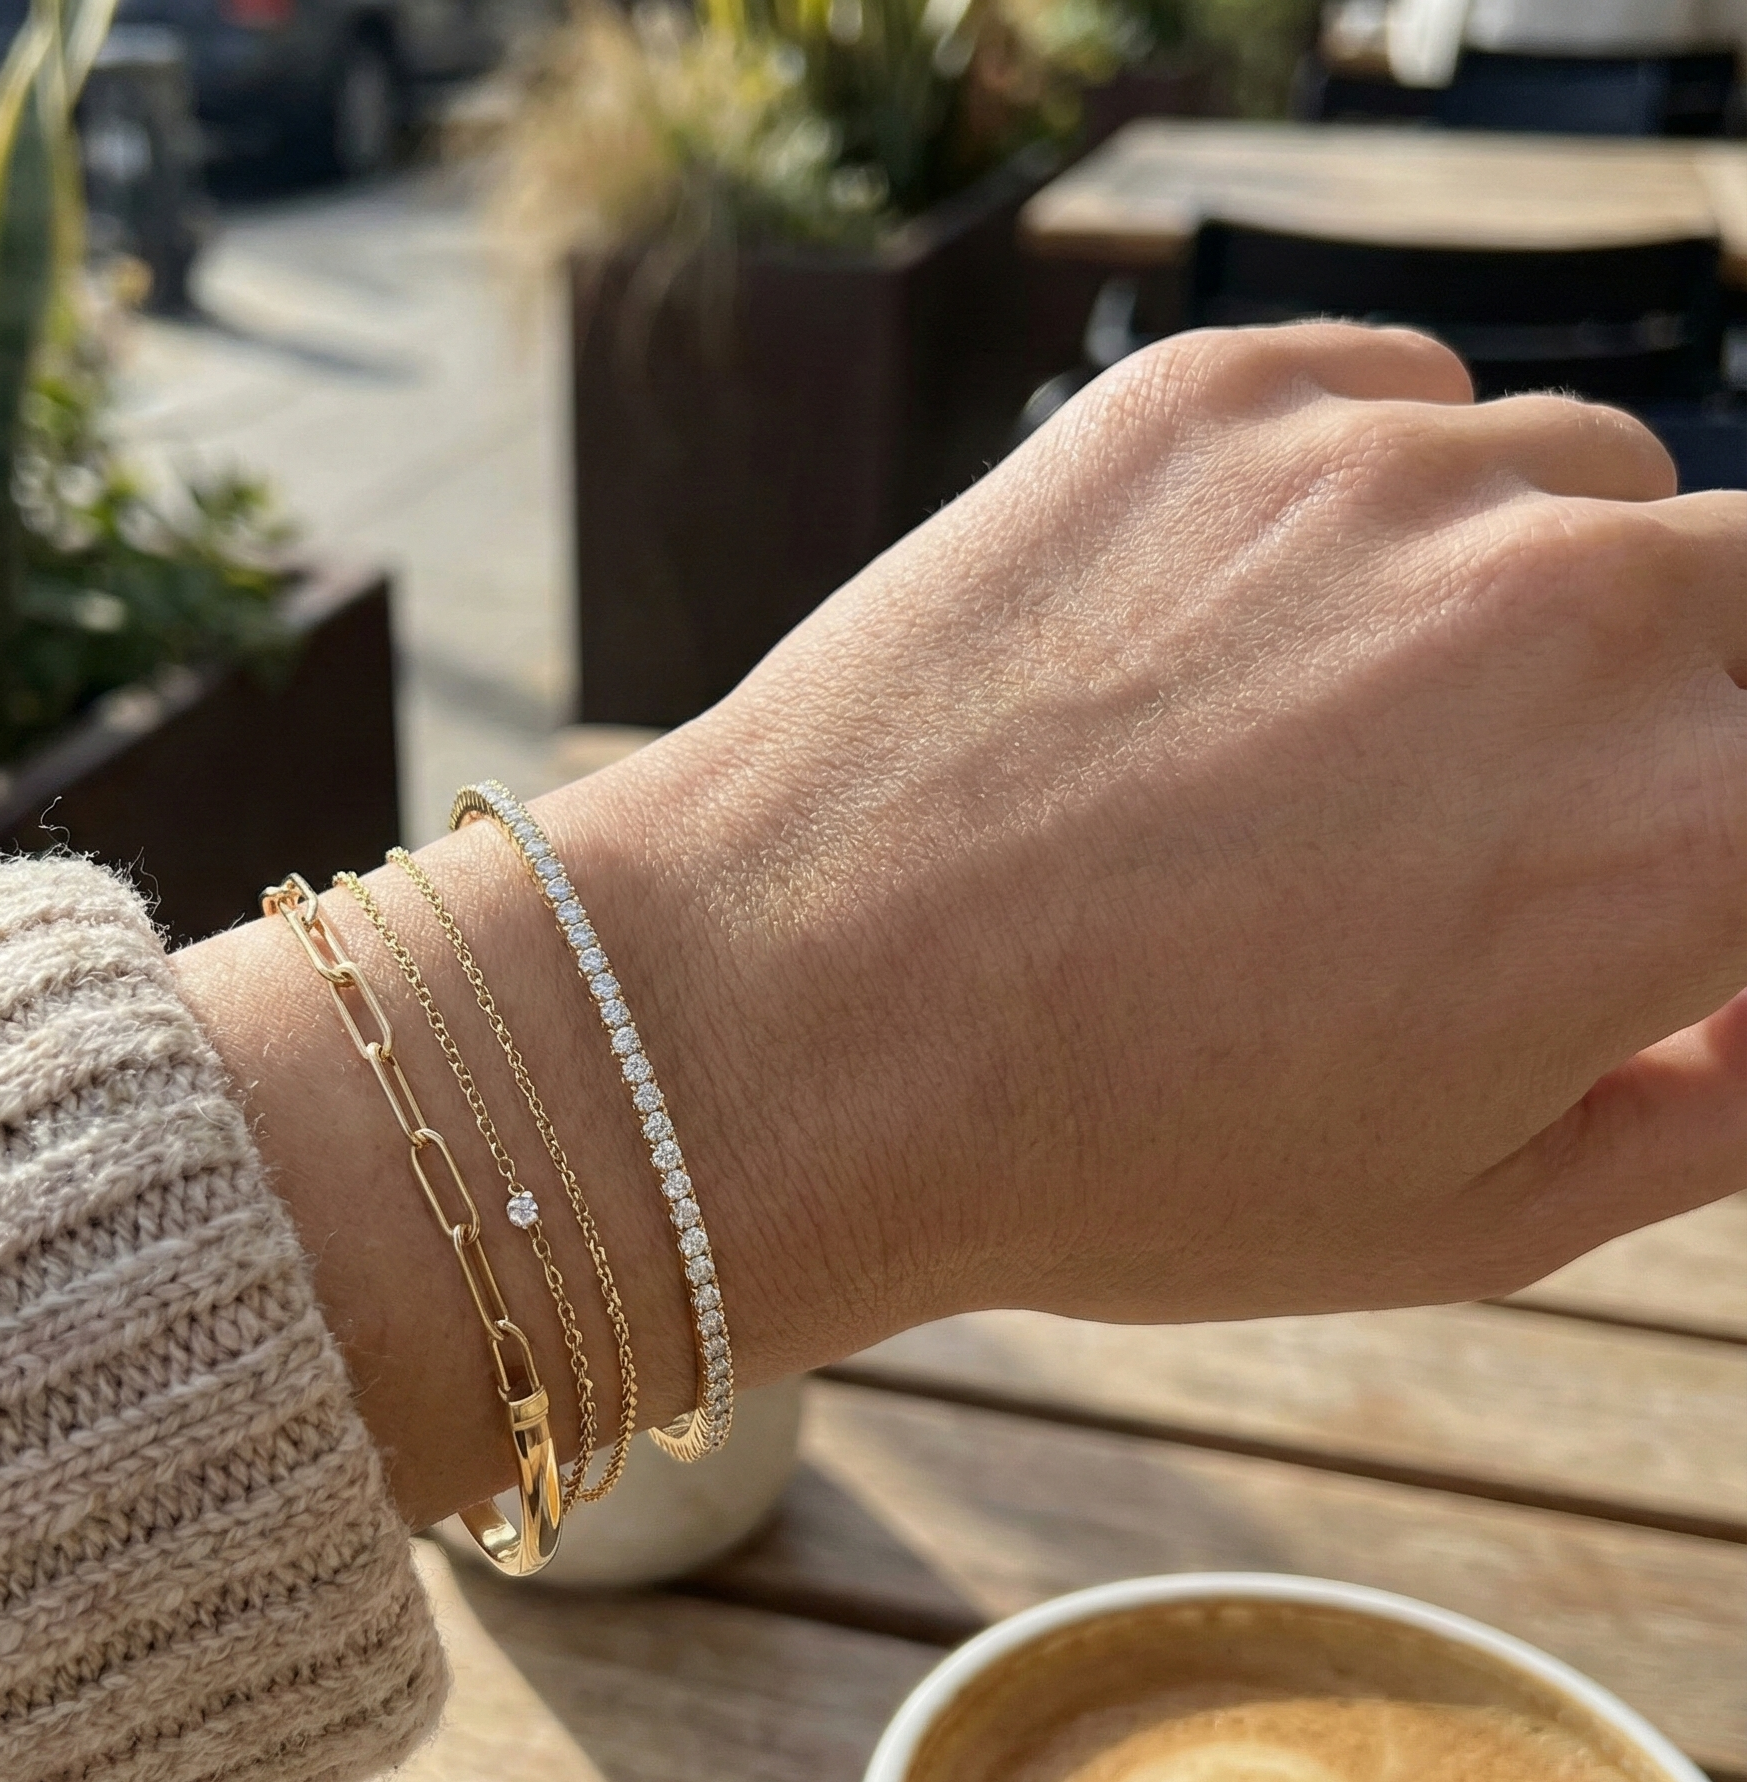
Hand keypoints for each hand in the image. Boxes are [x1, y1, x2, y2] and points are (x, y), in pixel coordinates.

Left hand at [576, 320, 1746, 1335]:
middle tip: (1507, 804)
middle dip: (1679, 698)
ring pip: (1572, 475)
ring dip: (1521, 582)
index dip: (1724, 855)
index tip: (1639, 901)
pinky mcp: (1206, 403)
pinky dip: (1367, 491)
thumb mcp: (1459, 1216)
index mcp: (1688, 832)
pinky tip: (1240, 619)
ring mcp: (1377, 477)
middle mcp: (1573, 612)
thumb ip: (1704, 1106)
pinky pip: (1386, 397)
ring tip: (1343, 723)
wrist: (788, 1022)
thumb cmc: (1108, 1154)